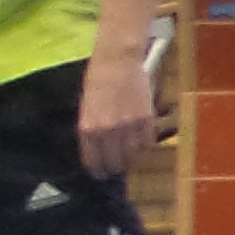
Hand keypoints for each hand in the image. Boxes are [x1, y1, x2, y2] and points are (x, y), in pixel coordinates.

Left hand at [77, 57, 157, 179]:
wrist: (118, 60)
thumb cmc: (98, 80)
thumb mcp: (87, 107)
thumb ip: (92, 129)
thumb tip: (98, 148)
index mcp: (89, 128)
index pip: (94, 160)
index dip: (98, 170)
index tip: (101, 174)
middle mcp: (108, 131)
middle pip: (114, 161)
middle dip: (114, 167)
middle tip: (115, 168)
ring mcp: (129, 126)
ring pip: (132, 154)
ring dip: (131, 157)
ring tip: (129, 155)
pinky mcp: (146, 119)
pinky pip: (147, 142)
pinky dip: (144, 145)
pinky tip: (140, 141)